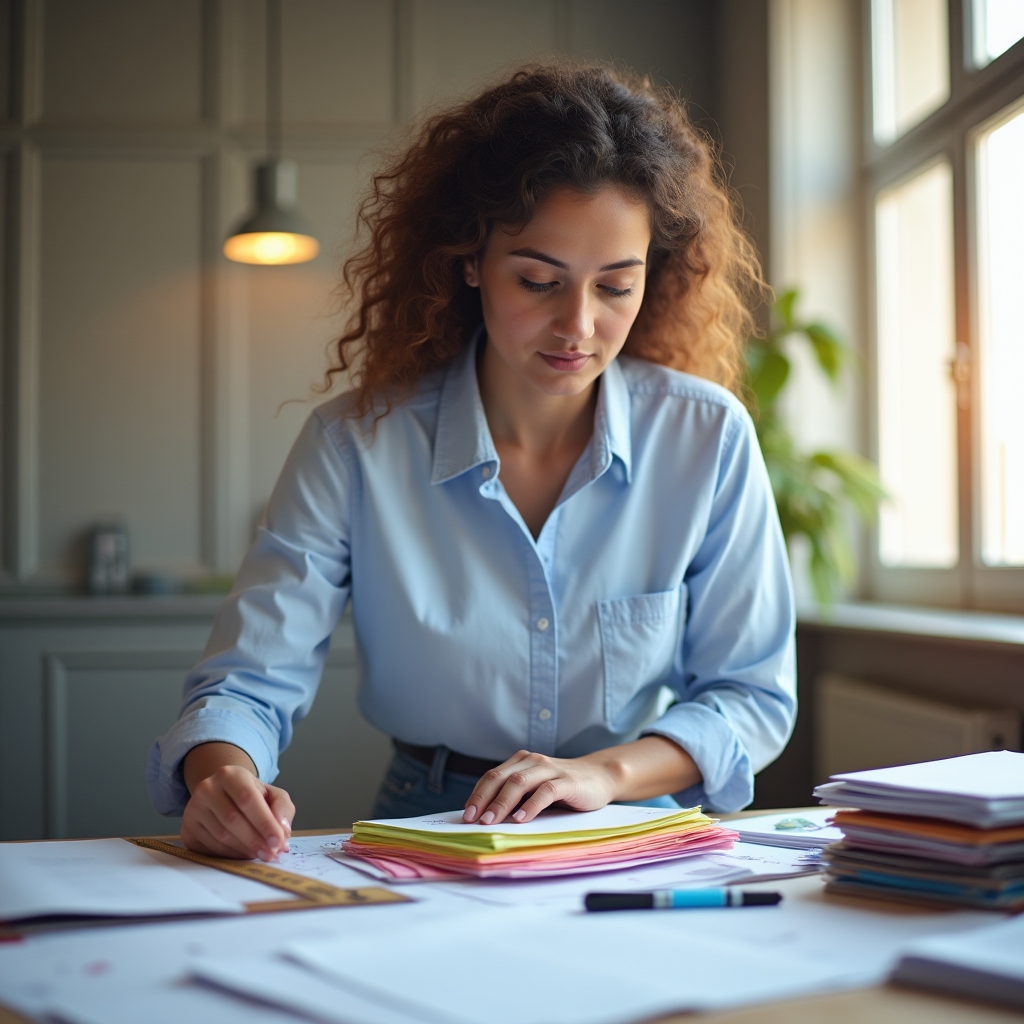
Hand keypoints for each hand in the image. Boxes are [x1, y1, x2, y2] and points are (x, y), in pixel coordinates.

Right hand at [180, 744, 293, 859]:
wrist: (223, 795)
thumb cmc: (252, 796)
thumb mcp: (272, 794)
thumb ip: (283, 808)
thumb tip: (283, 831)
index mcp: (230, 774)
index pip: (247, 799)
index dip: (264, 822)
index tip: (278, 842)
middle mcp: (207, 788)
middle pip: (232, 819)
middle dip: (255, 840)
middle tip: (271, 854)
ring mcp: (193, 808)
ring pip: (221, 836)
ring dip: (244, 850)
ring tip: (260, 854)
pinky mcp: (187, 829)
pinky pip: (209, 848)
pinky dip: (230, 855)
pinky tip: (243, 854)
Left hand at [462, 749, 618, 825]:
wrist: (600, 776)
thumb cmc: (563, 788)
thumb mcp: (536, 789)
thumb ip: (516, 797)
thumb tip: (486, 818)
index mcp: (521, 761)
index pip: (492, 776)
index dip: (477, 794)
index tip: (466, 815)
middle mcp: (533, 761)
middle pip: (501, 778)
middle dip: (483, 799)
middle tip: (472, 820)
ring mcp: (550, 769)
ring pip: (519, 782)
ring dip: (502, 802)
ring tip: (491, 821)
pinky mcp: (567, 781)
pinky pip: (546, 790)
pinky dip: (531, 805)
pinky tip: (521, 818)